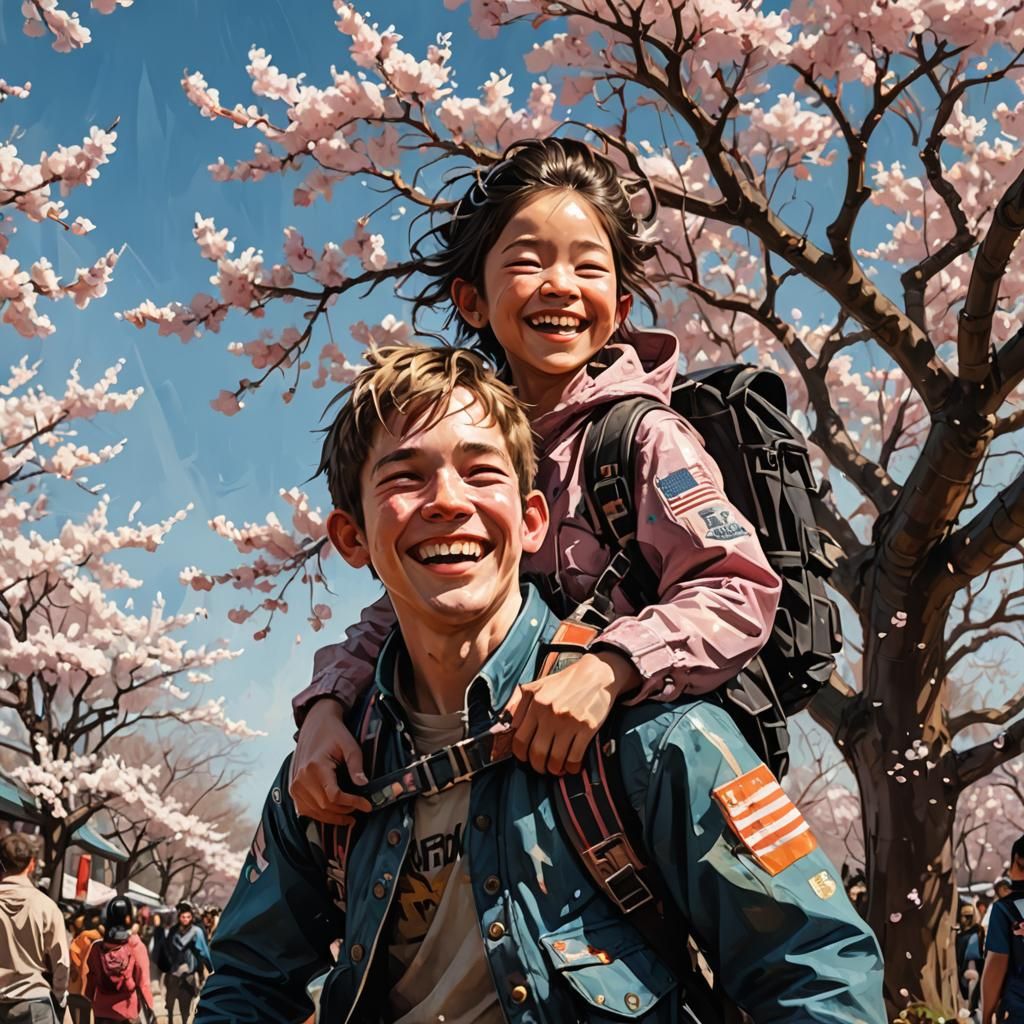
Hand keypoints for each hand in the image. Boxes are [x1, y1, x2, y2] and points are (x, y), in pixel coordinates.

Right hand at [289, 697, 371, 823]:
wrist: (315, 725)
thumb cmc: (334, 733)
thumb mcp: (350, 745)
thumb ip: (356, 765)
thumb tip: (363, 784)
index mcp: (315, 766)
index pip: (334, 795)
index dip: (352, 803)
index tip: (367, 805)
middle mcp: (301, 778)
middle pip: (325, 806)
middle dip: (345, 811)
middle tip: (361, 809)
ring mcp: (294, 785)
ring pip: (315, 811)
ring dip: (334, 817)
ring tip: (350, 817)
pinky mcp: (293, 789)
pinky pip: (306, 810)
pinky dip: (320, 815)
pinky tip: (333, 815)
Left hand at [495, 649, 640, 775]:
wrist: (597, 674)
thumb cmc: (565, 682)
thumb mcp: (537, 685)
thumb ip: (519, 703)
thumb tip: (508, 724)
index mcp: (535, 704)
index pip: (519, 740)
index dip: (521, 755)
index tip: (526, 759)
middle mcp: (549, 713)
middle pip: (536, 753)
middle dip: (538, 766)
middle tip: (542, 767)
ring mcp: (569, 721)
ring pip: (555, 759)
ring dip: (554, 769)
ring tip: (556, 768)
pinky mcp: (587, 727)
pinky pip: (575, 757)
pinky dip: (572, 768)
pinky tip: (572, 766)